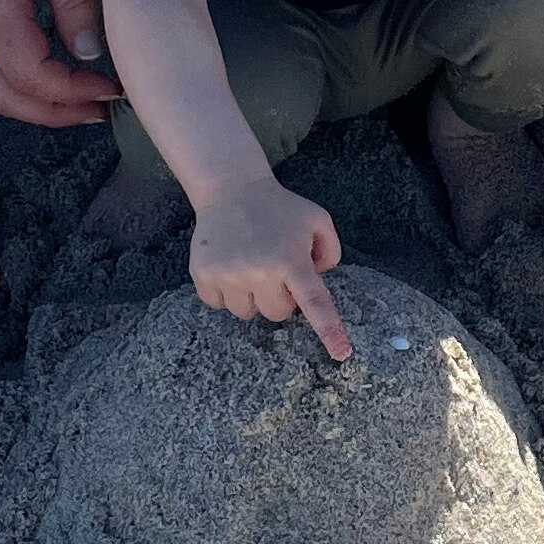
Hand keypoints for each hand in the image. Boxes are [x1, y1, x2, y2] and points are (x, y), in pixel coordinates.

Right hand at [190, 178, 351, 355]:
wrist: (231, 189)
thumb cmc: (279, 208)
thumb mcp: (317, 220)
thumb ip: (330, 251)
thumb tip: (319, 280)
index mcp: (292, 260)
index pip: (314, 301)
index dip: (329, 330)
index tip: (340, 354)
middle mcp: (260, 270)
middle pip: (277, 314)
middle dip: (279, 297)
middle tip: (272, 268)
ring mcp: (229, 274)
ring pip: (246, 313)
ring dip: (250, 295)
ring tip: (247, 263)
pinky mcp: (203, 275)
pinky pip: (217, 305)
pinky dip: (223, 292)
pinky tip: (227, 265)